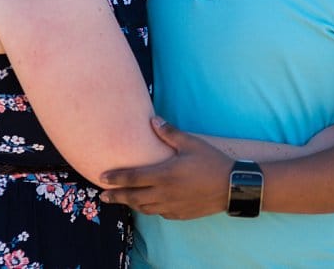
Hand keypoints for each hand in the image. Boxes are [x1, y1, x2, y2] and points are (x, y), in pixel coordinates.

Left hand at [99, 117, 233, 219]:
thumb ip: (170, 133)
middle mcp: (164, 193)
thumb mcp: (191, 143)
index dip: (116, 178)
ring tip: (123, 200)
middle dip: (116, 196)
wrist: (231, 186)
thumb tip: (153, 120)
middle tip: (102, 196)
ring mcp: (171, 205)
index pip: (133, 177)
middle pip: (133, 197)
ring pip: (145, 208)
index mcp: (164, 174)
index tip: (102, 178)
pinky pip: (159, 213)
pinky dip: (149, 209)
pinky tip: (148, 205)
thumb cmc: (211, 162)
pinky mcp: (180, 214)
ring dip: (131, 204)